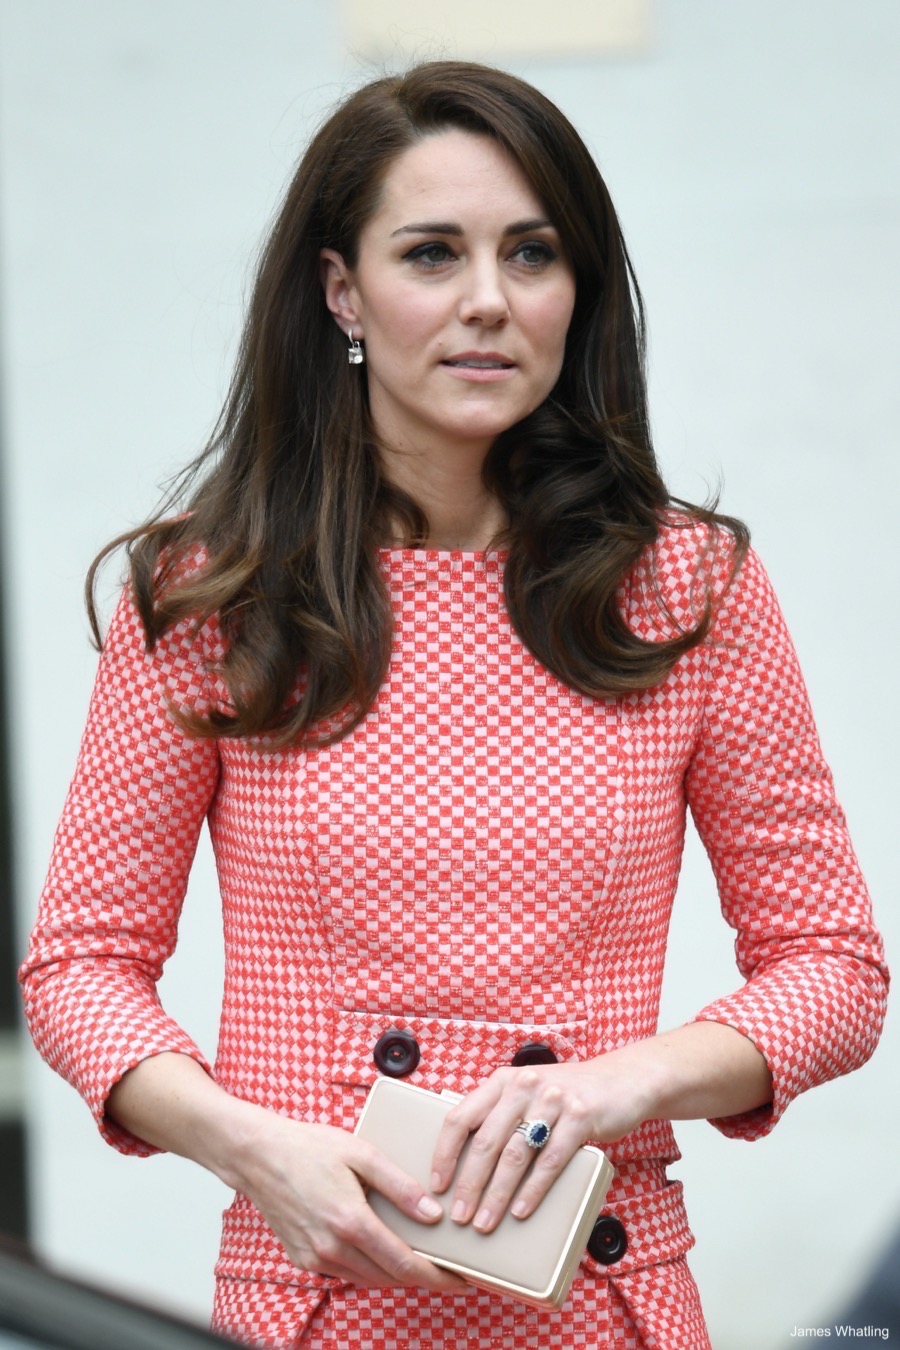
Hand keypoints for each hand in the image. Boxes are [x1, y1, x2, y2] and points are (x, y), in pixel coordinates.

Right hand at [237, 1113, 466, 1290]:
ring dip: (396, 1274)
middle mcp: (331, 1247)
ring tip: (421, 1260)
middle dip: (422, 1277)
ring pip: (368, 1279)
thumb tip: (432, 1214)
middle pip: (389, 1278)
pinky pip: (346, 1273)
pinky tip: (381, 1249)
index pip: (404, 1264)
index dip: (437, 1277)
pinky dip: (369, 1267)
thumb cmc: (308, 1147)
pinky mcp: (303, 1259)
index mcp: (350, 1221)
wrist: (258, 1155)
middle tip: (448, 1268)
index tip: (460, 1280)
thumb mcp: (361, 1154)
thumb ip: (400, 1186)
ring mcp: (315, 1258)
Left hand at [429, 1055, 651, 1234]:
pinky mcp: (580, 1117)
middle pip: (486, 1141)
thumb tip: (463, 1161)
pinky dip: (532, 1190)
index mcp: (502, 1081)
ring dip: (497, 1194)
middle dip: (469, 1184)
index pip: (460, 1116)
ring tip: (485, 1222)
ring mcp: (552, 1100)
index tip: (437, 1184)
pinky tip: (520, 1211)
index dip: (445, 1153)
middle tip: (459, 1216)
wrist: (621, 1080)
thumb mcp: (527, 1094)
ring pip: (515, 1155)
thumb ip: (500, 1115)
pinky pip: (550, 1161)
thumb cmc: (566, 1095)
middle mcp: (523, 1085)